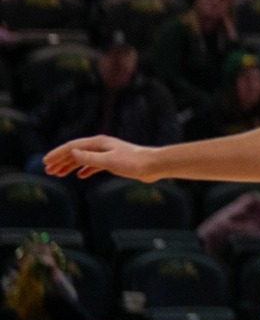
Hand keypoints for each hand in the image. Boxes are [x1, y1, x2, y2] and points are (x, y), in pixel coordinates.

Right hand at [44, 136, 163, 181]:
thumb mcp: (109, 161)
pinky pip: (94, 165)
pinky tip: (80, 176)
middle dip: (61, 161)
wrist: (154, 165)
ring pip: (84, 159)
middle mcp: (101, 146)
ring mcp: (107, 153)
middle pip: (76, 152)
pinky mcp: (114, 162)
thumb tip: (72, 153)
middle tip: (48, 170)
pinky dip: (85, 170)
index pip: (72, 147)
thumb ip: (90, 158)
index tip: (45, 162)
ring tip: (58, 174)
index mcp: (98, 143)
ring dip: (70, 166)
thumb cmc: (134, 162)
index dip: (58, 154)